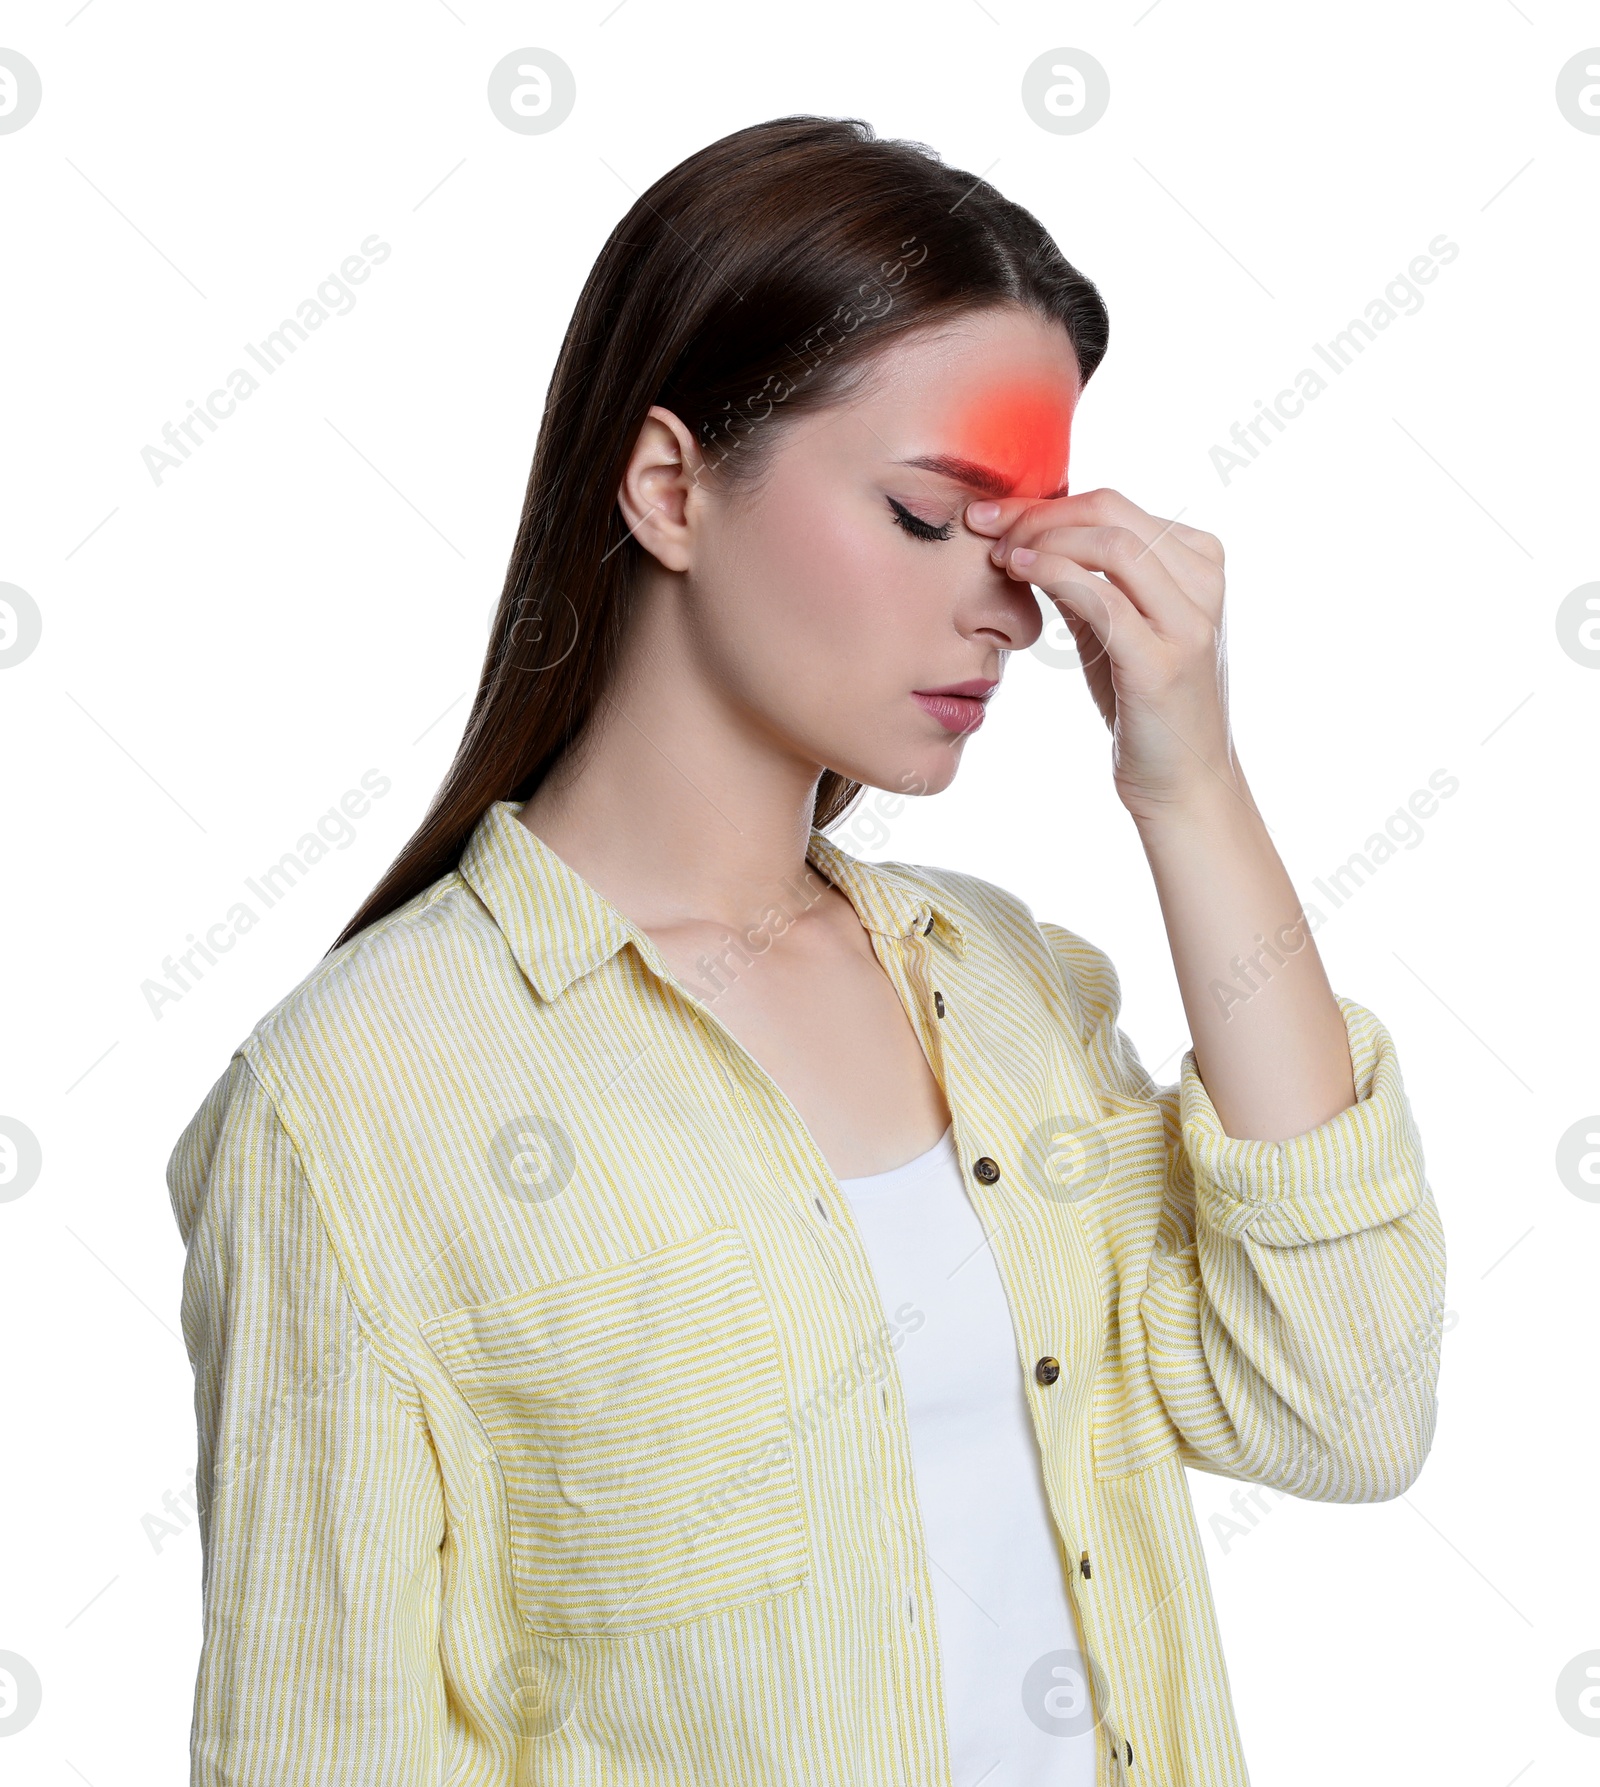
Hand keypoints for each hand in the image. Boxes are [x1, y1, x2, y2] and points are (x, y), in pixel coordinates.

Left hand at [965, 487, 1234, 822]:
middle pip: (1110, 512)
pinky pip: (1103, 597)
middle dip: (1037, 514)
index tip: (991, 515)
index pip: (1113, 505)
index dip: (1045, 503)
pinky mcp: (1163, 661)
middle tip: (985, 529)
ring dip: (1042, 542)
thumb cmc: (1143, 703)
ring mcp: (1189, 621)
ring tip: (999, 556)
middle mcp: (1203, 582)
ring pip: (1110, 545)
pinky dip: (1054, 574)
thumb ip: (1086, 580)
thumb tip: (1030, 535)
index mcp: (1198, 560)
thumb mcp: (1114, 628)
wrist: (1181, 780)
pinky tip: (1019, 574)